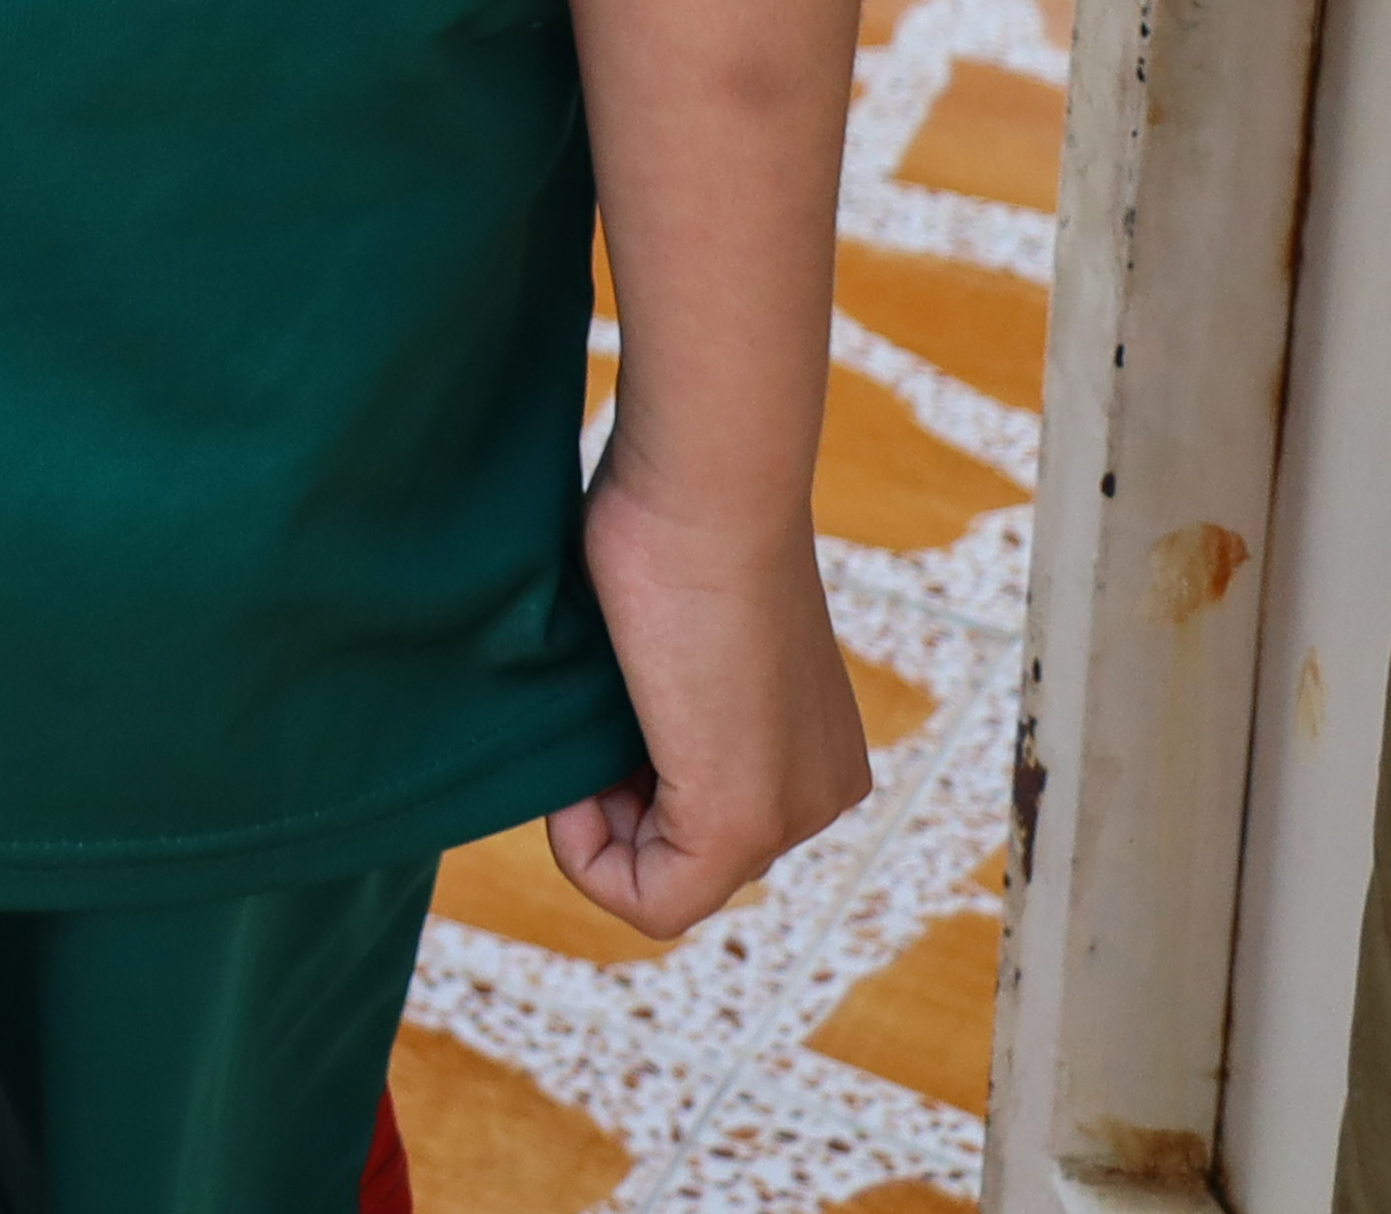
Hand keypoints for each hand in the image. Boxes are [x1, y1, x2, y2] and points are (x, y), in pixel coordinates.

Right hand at [548, 462, 873, 937]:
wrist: (702, 489)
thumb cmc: (669, 520)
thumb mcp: (671, 626)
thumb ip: (660, 693)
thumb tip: (600, 726)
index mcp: (813, 749)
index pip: (700, 823)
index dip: (617, 791)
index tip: (590, 717)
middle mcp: (820, 792)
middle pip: (680, 855)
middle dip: (608, 807)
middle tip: (581, 725)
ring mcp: (790, 813)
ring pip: (666, 882)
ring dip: (595, 824)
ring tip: (581, 734)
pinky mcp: (739, 819)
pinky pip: (651, 902)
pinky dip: (586, 857)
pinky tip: (571, 780)